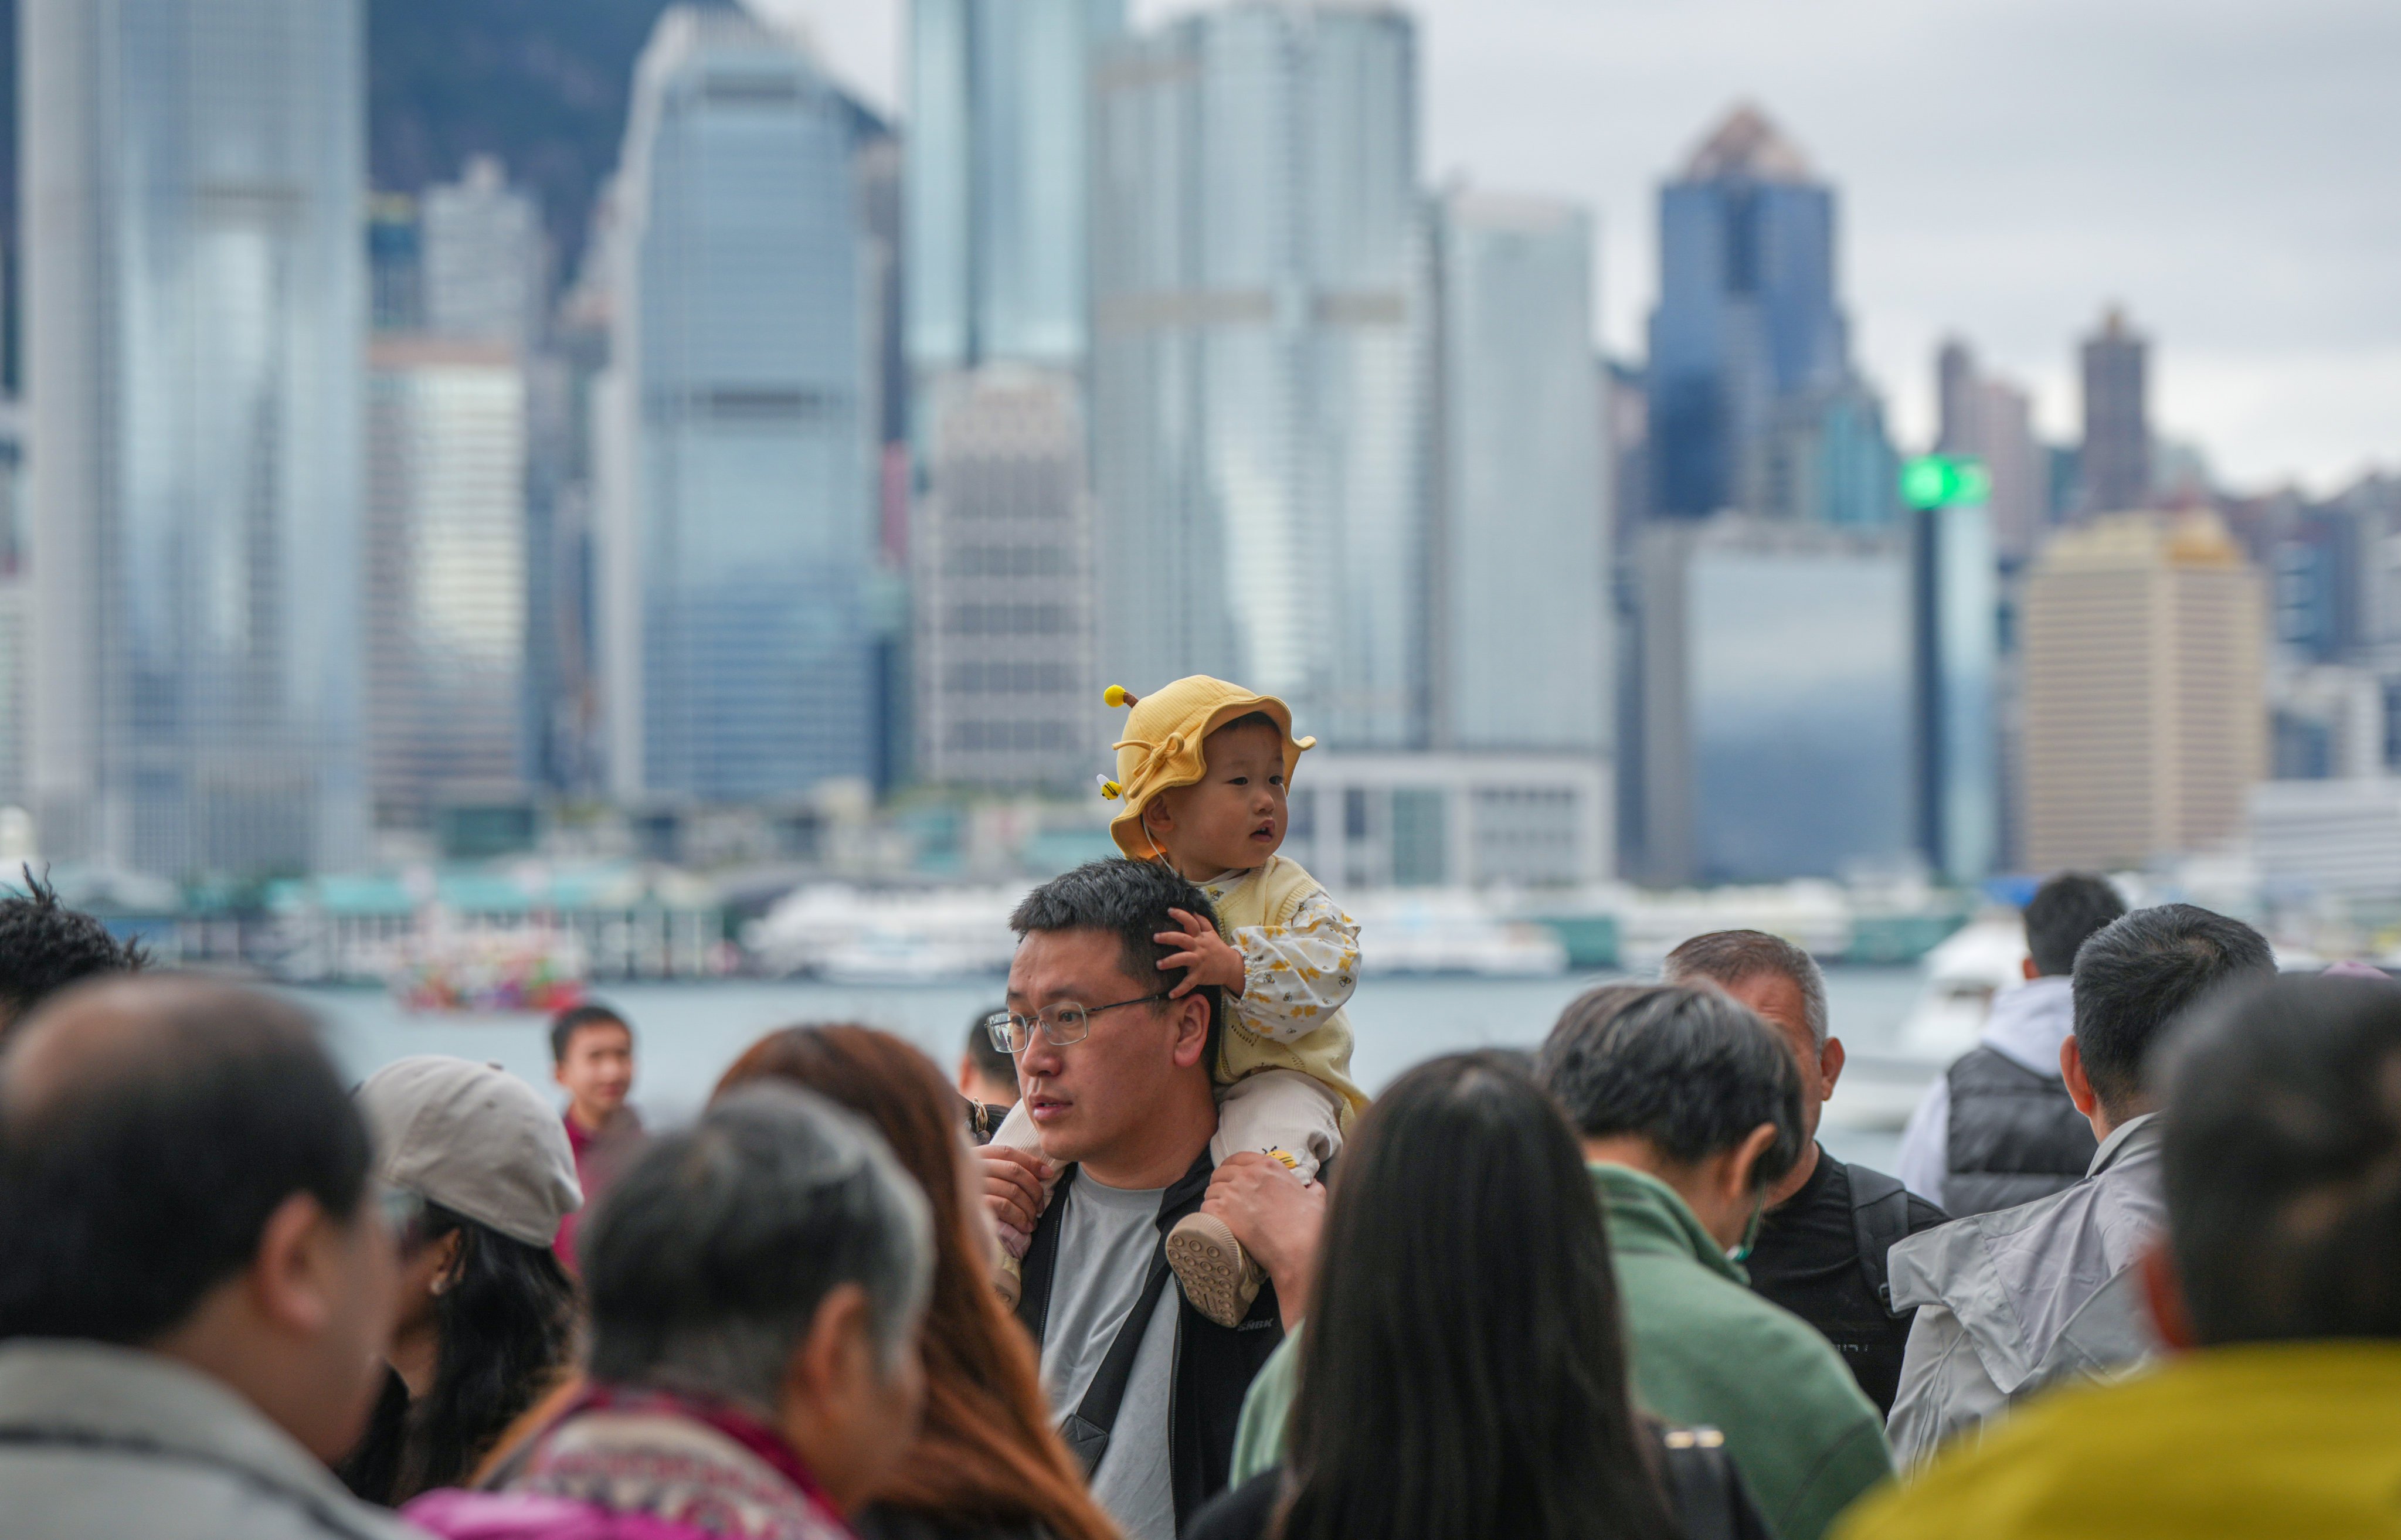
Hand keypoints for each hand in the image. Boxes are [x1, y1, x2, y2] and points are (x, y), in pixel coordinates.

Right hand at [978, 1146, 1051, 1258]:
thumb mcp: (986, 1178)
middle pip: (1014, 1170)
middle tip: (1040, 1205)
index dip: (1031, 1162)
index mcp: (976, 1155)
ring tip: (1033, 1220)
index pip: (1008, 1152)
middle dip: (1033, 1189)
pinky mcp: (974, 1205)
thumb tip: (1046, 1172)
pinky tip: (1024, 1226)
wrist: (948, 1221)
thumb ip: (1007, 1170)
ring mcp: (973, 1186)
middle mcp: (973, 1167)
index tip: (1048, 1174)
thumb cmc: (971, 1199)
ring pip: (1012, 1190)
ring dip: (1028, 1207)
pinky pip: (1005, 1206)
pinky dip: (1019, 1217)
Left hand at [1155, 908, 1247, 996]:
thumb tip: (1194, 910)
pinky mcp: (1200, 975)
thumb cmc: (1218, 949)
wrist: (1232, 967)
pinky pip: (1189, 982)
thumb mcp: (1212, 934)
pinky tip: (1170, 994)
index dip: (1181, 915)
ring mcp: (1200, 961)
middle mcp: (1199, 947)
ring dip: (1170, 961)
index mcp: (1200, 937)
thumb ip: (1203, 922)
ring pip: (1184, 959)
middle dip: (1169, 937)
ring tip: (1158, 964)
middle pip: (1183, 939)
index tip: (1169, 910)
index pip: (1191, 923)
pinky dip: (1180, 989)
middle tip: (1155, 937)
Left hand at [1202, 1151, 1325, 1327]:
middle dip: (1221, 1184)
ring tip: (1220, 1214)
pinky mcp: (1223, 1212)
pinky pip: (1205, 1208)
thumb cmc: (1310, 1226)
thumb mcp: (1317, 1198)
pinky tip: (1215, 1224)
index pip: (1239, 1158)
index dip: (1232, 1168)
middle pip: (1221, 1173)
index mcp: (1269, 1167)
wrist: (1299, 1249)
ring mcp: (1234, 1192)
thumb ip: (1312, 1188)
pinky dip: (1208, 1215)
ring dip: (1214, 1200)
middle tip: (1225, 1199)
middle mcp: (1248, 1175)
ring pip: (1211, 1190)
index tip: (1231, 1178)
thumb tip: (1313, 1186)